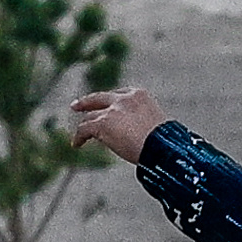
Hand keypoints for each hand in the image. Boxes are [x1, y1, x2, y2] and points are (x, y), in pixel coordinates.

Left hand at [59, 86, 178, 165]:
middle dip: (87, 102)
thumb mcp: (156, 125)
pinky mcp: (102, 123)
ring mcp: (112, 110)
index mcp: (139, 95)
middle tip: (77, 106)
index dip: (110, 102)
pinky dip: (79, 137)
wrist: (161, 147)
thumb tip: (139, 136)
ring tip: (80, 136)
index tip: (105, 106)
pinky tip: (77, 144)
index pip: (119, 95)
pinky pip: (85, 129)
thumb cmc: (165, 142)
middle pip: (100, 98)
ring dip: (85, 126)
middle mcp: (124, 99)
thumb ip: (143, 124)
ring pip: (92, 116)